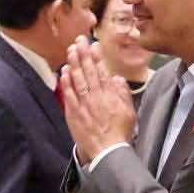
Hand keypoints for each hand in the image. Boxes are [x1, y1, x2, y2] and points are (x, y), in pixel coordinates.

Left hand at [61, 37, 136, 163]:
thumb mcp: (129, 112)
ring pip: (77, 80)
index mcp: (110, 95)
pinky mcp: (73, 114)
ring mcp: (83, 105)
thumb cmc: (119, 133)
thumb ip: (123, 93)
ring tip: (71, 50)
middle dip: (83, 54)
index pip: (102, 71)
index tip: (93, 45)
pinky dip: (66, 82)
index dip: (97, 57)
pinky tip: (64, 71)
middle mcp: (95, 97)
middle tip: (79, 40)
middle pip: (88, 71)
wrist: (107, 152)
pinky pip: (68, 95)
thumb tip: (117, 78)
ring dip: (74, 63)